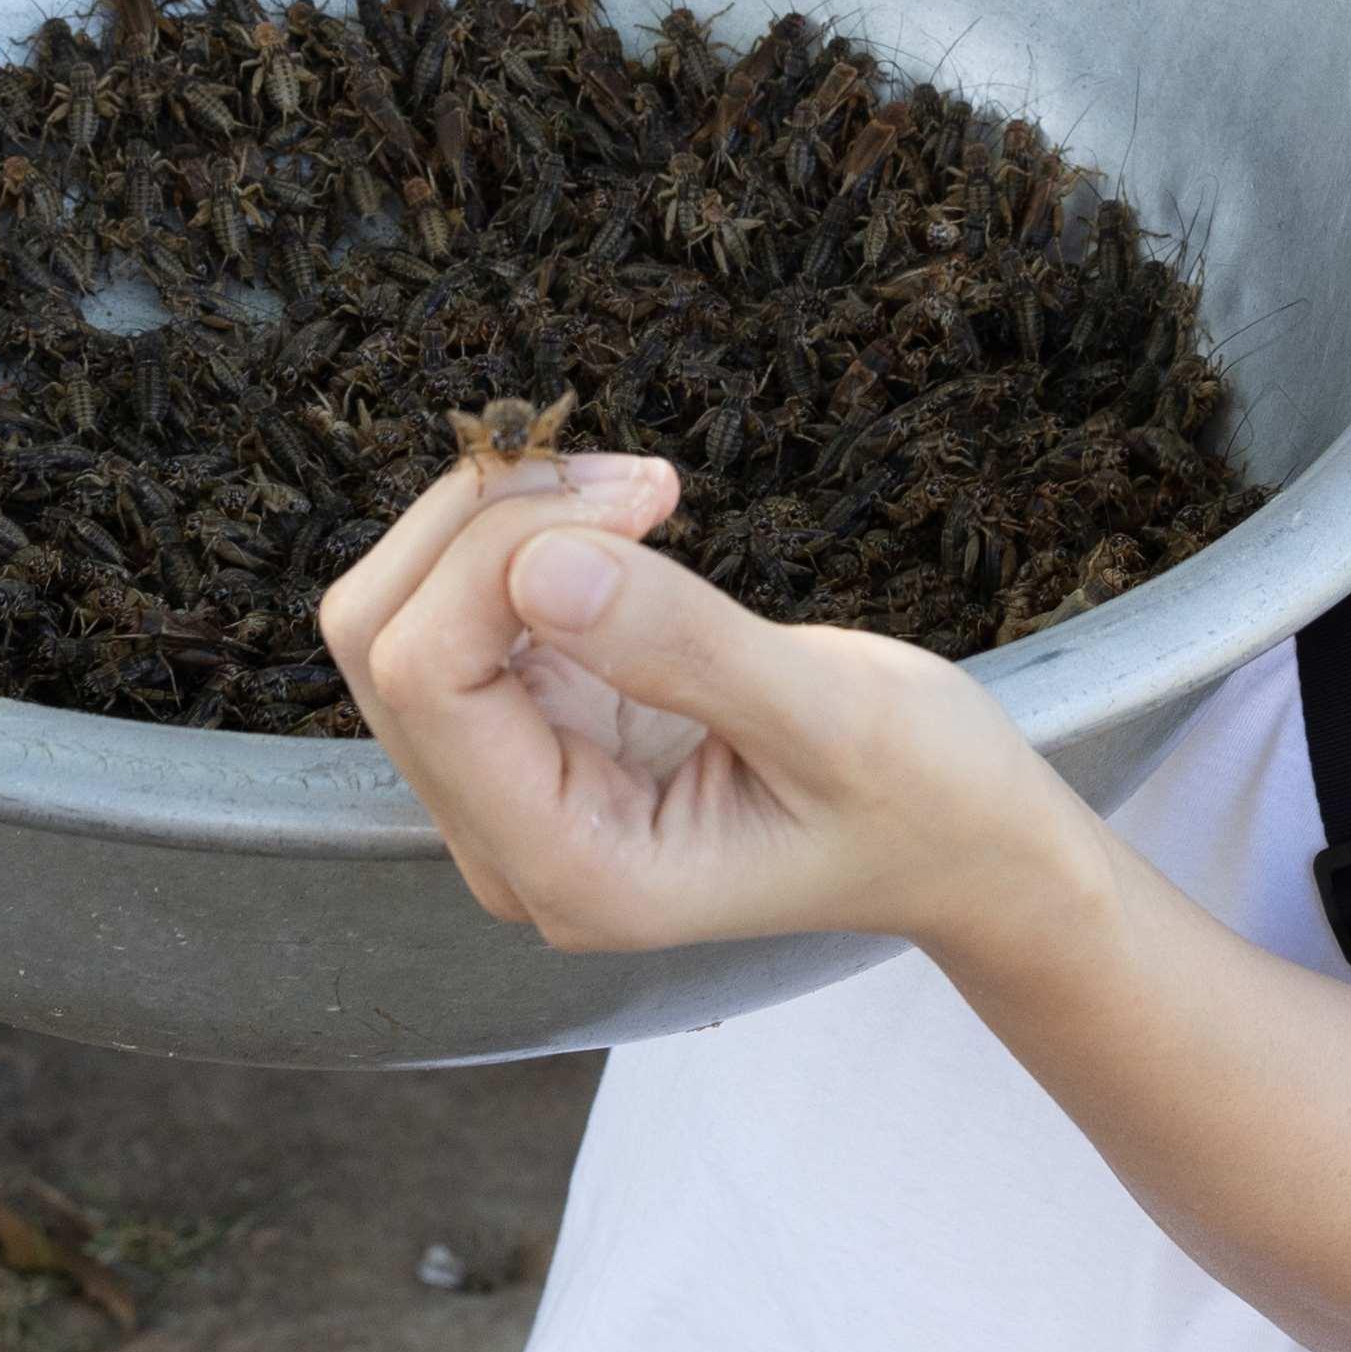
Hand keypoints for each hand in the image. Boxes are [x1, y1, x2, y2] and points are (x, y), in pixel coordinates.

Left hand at [318, 448, 1066, 955]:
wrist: (965, 846)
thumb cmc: (926, 801)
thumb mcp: (836, 718)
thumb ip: (683, 649)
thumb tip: (536, 565)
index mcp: (577, 870)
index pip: (431, 683)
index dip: (493, 556)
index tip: (640, 503)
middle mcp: (514, 847)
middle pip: (385, 644)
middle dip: (487, 524)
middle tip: (639, 481)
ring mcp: (513, 793)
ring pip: (405, 617)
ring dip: (503, 522)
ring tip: (644, 493)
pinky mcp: (536, 736)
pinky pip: (462, 615)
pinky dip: (525, 542)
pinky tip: (631, 525)